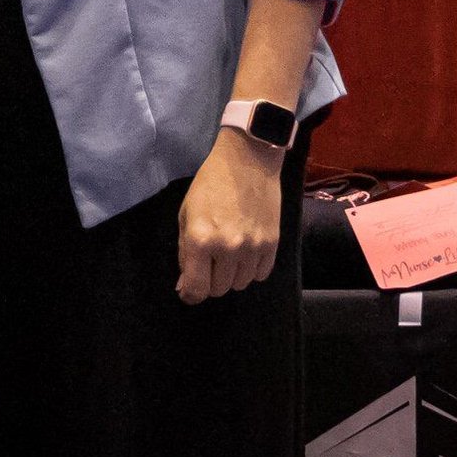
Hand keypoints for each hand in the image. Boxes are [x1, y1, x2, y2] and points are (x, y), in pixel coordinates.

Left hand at [176, 128, 283, 304]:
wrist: (248, 162)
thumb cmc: (210, 185)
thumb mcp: (186, 214)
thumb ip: (184, 252)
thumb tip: (185, 287)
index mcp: (200, 239)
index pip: (196, 288)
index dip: (190, 294)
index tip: (189, 289)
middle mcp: (227, 248)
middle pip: (219, 289)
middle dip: (210, 281)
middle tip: (209, 262)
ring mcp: (253, 248)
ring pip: (240, 284)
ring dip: (231, 275)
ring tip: (228, 253)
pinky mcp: (272, 245)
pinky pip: (261, 275)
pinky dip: (251, 270)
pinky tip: (246, 252)